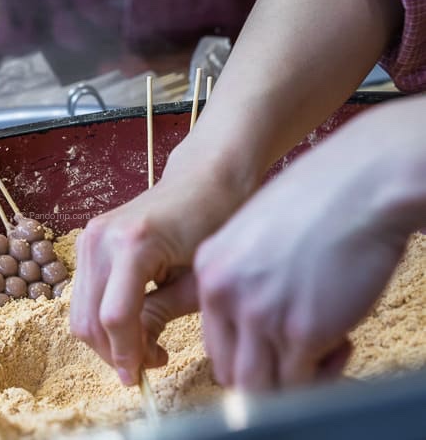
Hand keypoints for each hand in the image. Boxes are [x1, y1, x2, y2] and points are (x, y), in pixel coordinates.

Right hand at [70, 140, 251, 385]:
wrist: (204, 177)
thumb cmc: (214, 220)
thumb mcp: (196, 277)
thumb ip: (162, 314)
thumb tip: (138, 353)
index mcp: (132, 245)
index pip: (116, 317)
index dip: (126, 354)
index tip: (142, 377)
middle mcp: (100, 239)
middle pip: (88, 319)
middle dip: (114, 352)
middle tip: (148, 364)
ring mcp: (89, 237)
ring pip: (79, 311)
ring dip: (106, 338)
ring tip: (145, 344)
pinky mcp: (87, 240)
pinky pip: (83, 294)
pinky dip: (101, 317)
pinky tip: (133, 322)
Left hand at [194, 99, 424, 391]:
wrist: (362, 184)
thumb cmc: (319, 204)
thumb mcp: (255, 236)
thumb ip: (245, 280)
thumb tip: (256, 325)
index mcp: (210, 271)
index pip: (214, 342)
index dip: (248, 354)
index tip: (277, 346)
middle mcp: (224, 295)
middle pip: (230, 372)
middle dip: (268, 373)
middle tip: (303, 353)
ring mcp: (259, 315)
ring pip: (259, 388)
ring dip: (294, 380)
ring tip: (326, 347)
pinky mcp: (300, 331)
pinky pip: (300, 383)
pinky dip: (324, 373)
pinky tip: (343, 340)